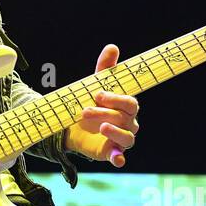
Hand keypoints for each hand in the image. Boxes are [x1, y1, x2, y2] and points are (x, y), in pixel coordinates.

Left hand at [64, 43, 139, 167]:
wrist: (74, 124)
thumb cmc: (92, 101)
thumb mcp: (96, 83)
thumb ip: (105, 67)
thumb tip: (112, 47)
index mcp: (127, 106)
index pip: (130, 102)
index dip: (116, 99)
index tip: (98, 94)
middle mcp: (129, 123)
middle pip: (125, 118)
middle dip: (105, 113)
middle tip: (85, 110)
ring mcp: (122, 139)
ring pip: (127, 137)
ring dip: (114, 131)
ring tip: (100, 127)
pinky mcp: (112, 152)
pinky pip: (121, 158)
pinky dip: (120, 158)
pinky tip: (117, 158)